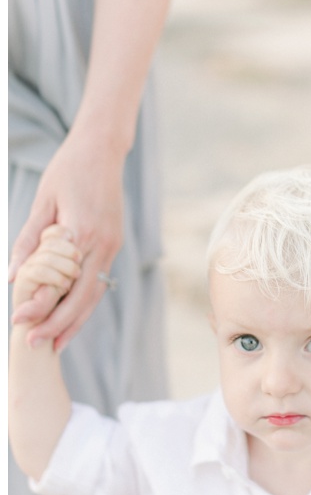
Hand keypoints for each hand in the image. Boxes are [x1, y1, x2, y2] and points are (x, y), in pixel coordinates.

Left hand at [8, 126, 125, 349]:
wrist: (103, 150)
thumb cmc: (69, 170)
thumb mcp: (42, 201)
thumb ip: (29, 239)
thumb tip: (12, 275)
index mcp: (84, 232)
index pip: (62, 280)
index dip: (42, 305)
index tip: (20, 321)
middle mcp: (104, 244)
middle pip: (84, 296)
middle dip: (60, 323)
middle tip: (36, 345)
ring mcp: (113, 245)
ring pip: (95, 293)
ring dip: (76, 320)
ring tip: (56, 343)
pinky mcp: (113, 244)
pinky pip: (99, 280)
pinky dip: (84, 302)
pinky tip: (70, 316)